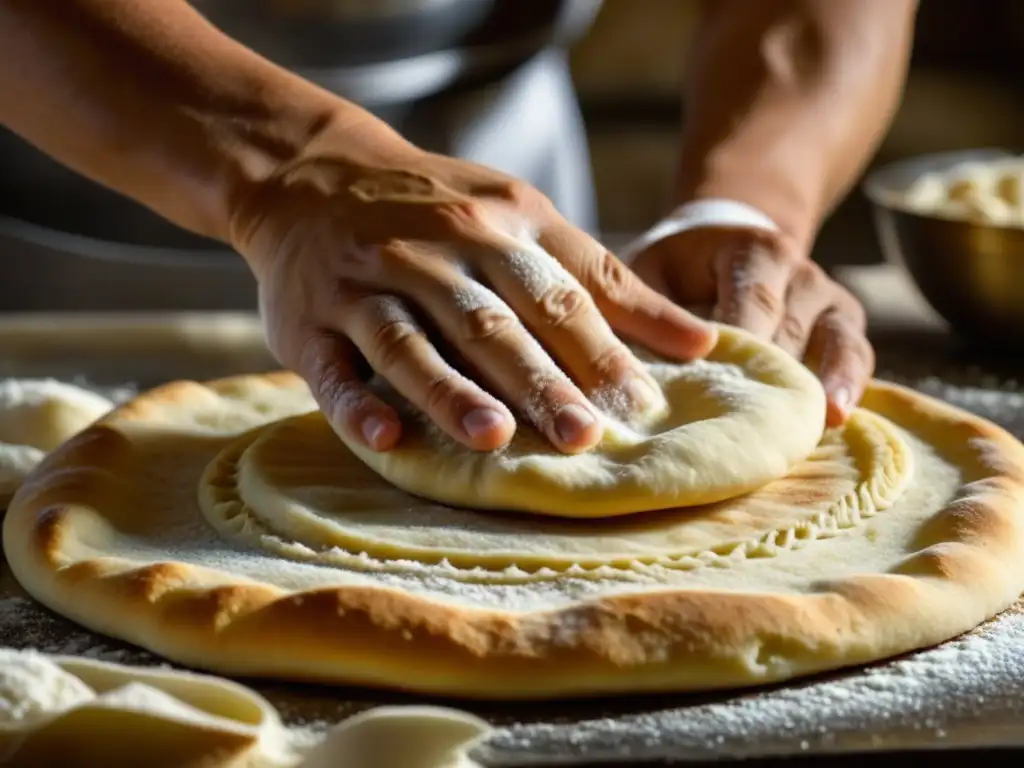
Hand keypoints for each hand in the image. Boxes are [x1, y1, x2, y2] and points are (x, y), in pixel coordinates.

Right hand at [229, 136, 715, 454]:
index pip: (559, 291)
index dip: (601, 348)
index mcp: (498, 224)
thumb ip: (604, 280)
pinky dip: (355, 402)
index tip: (640, 404)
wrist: (318, 174)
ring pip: (411, 341)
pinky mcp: (311, 320)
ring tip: (494, 437)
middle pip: (492, 321)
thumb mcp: (525, 219)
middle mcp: (435, 250)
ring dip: (450, 391)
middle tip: (582, 438)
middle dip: (540, 380)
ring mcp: (367, 283)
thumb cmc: (443, 210)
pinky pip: (331, 366)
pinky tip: (385, 439)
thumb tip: (700, 343)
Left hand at [631, 226, 873, 426]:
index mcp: (751, 251)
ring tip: (821, 421)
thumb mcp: (653, 274)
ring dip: (822, 385)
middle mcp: (797, 270)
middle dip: (772, 380)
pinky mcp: (843, 322)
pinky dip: (850, 384)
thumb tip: (634, 369)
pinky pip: (856, 353)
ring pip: (834, 343)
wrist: (722, 247)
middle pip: (790, 333)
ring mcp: (826, 296)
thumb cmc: (677, 271)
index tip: (722, 390)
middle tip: (752, 430)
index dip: (741, 347)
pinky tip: (838, 417)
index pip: (751, 304)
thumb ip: (648, 314)